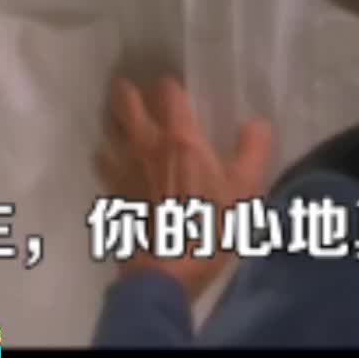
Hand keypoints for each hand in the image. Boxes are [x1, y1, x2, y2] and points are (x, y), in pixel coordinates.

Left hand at [94, 77, 272, 301]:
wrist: (165, 271)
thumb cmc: (208, 228)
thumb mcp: (243, 191)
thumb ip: (253, 151)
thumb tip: (257, 123)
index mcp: (180, 138)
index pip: (167, 91)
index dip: (171, 86)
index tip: (177, 91)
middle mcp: (146, 143)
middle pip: (125, 100)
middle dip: (128, 90)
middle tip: (135, 91)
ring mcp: (123, 166)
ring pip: (108, 128)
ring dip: (113, 119)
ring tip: (122, 120)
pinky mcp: (111, 190)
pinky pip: (101, 160)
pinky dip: (105, 153)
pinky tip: (113, 160)